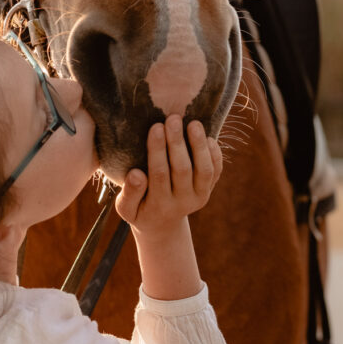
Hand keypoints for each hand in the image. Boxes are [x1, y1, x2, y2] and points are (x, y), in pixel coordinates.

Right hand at [115, 115, 222, 237]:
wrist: (162, 225)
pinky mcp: (209, 190)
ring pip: (204, 170)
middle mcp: (182, 202)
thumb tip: (137, 174)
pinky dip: (215, 154)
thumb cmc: (139, 210)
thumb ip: (129, 193)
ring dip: (199, 145)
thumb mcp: (126, 208)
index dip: (158, 150)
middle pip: (182, 170)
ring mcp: (199, 196)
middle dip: (177, 143)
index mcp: (159, 205)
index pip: (159, 174)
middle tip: (173, 118)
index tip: (155, 127)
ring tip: (193, 123)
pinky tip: (208, 136)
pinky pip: (216, 171)